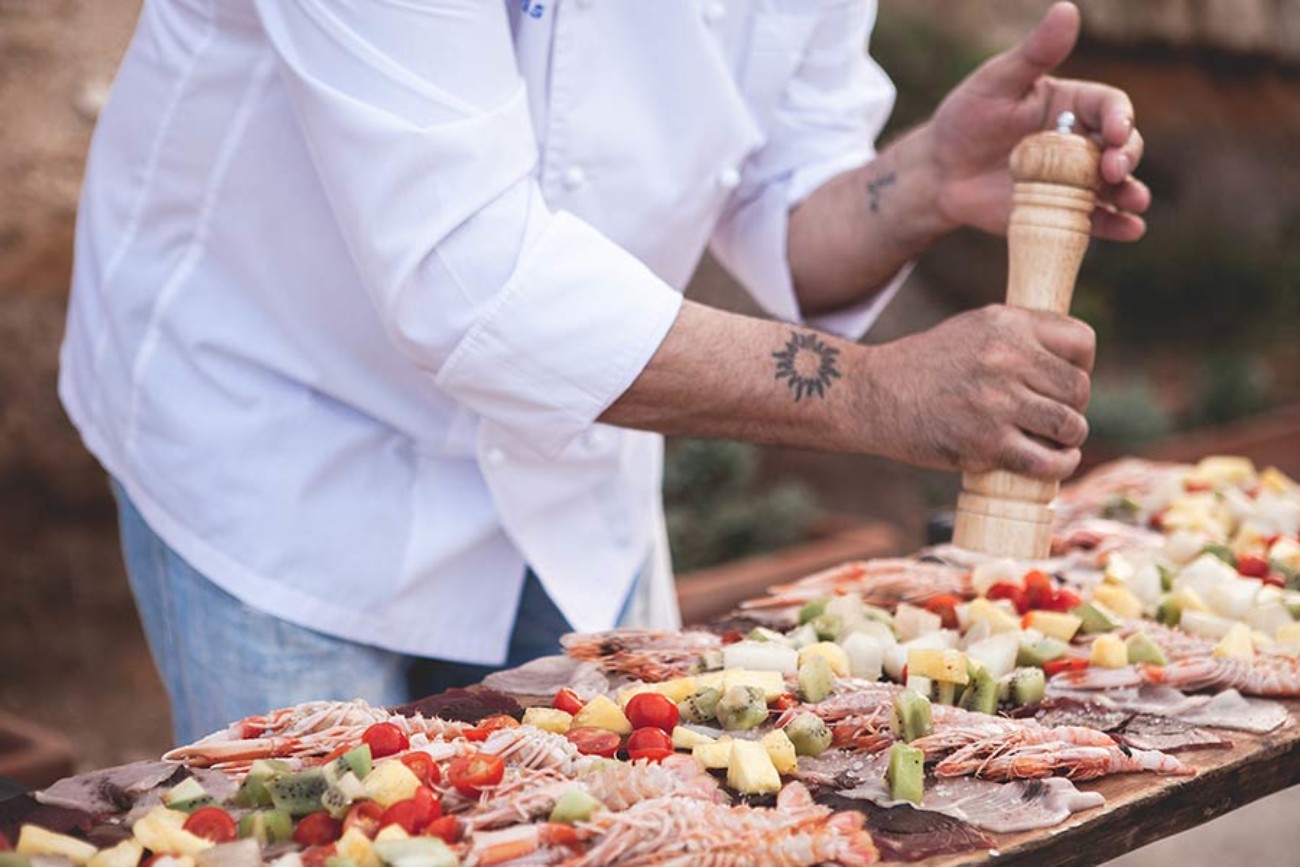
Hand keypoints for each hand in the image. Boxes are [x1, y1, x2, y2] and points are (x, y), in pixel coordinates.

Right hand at [863, 305, 1093, 479]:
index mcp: (1008, 324)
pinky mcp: (987, 443)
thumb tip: (1069, 363)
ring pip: (1070, 425)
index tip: (1063, 381)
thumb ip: (1019, 337)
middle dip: (1073, 406)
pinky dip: (1059, 466)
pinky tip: (1054, 462)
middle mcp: (1007, 358)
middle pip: (1079, 388)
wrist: (875, 395)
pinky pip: (1047, 461)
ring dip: (1068, 437)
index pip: (1081, 341)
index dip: (1081, 365)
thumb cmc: (926, 365)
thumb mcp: (973, 328)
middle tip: (1052, 416)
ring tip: (1054, 440)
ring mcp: (997, 402)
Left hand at [927, 1, 1148, 241]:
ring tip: (1134, 201)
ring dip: (1130, 193)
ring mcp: (1072, 180)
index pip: (1109, 106)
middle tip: (1115, 168)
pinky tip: (1130, 229)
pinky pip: (1094, 220)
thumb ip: (1034, 53)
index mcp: (1072, 106)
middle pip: (1120, 147)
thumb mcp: (996, 82)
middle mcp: (1080, 143)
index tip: (1115, 130)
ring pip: (1115, 186)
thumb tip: (1067, 9)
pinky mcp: (1061, 212)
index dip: (1120, 117)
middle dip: (1126, 157)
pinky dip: (1115, 226)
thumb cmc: (966, 119)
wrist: (940, 172)